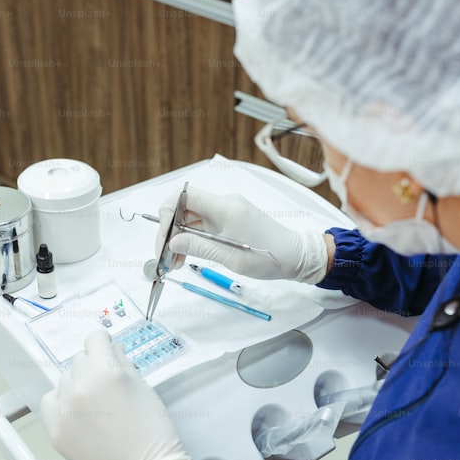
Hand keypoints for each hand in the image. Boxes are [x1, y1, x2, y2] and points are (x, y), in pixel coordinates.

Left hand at [40, 330, 192, 459]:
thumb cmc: (153, 432)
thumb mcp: (144, 388)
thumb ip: (123, 363)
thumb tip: (111, 350)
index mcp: (106, 372)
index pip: (94, 339)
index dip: (103, 343)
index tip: (106, 349)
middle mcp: (80, 387)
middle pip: (79, 360)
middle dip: (93, 366)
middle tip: (107, 384)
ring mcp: (64, 410)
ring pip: (64, 380)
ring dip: (78, 384)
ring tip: (96, 403)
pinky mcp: (55, 430)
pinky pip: (50, 402)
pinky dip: (62, 402)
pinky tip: (78, 412)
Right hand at [155, 187, 328, 282]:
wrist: (296, 256)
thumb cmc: (269, 256)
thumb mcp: (232, 258)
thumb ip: (200, 248)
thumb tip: (173, 243)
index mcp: (225, 207)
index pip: (184, 196)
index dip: (167, 212)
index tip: (163, 237)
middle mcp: (225, 204)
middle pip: (185, 208)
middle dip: (170, 231)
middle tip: (166, 256)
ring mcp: (228, 212)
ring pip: (192, 219)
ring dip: (180, 238)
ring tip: (175, 262)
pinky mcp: (230, 221)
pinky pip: (204, 226)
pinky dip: (193, 240)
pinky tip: (187, 256)